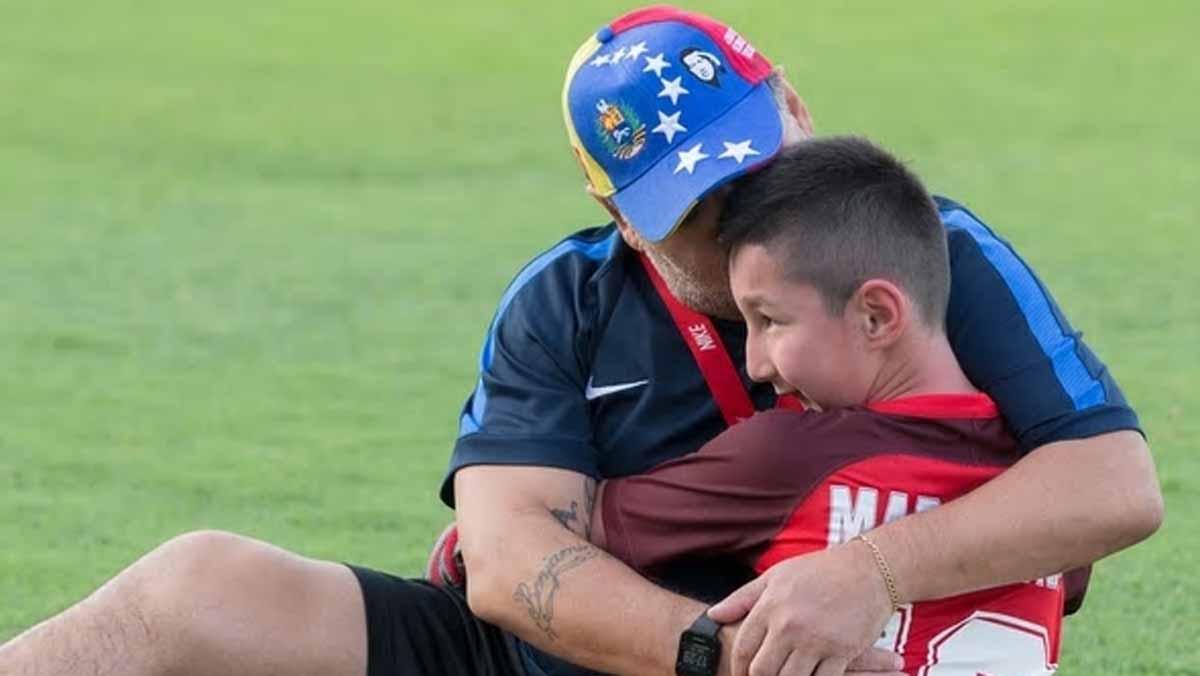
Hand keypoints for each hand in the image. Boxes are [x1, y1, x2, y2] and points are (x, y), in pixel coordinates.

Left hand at [709, 542, 897, 675]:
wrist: (871, 569)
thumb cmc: (820, 570)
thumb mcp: (776, 576)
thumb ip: (742, 598)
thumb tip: (713, 614)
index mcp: (770, 606)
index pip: (743, 648)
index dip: (737, 668)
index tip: (738, 675)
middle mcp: (789, 625)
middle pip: (762, 671)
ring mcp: (816, 640)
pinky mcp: (842, 652)